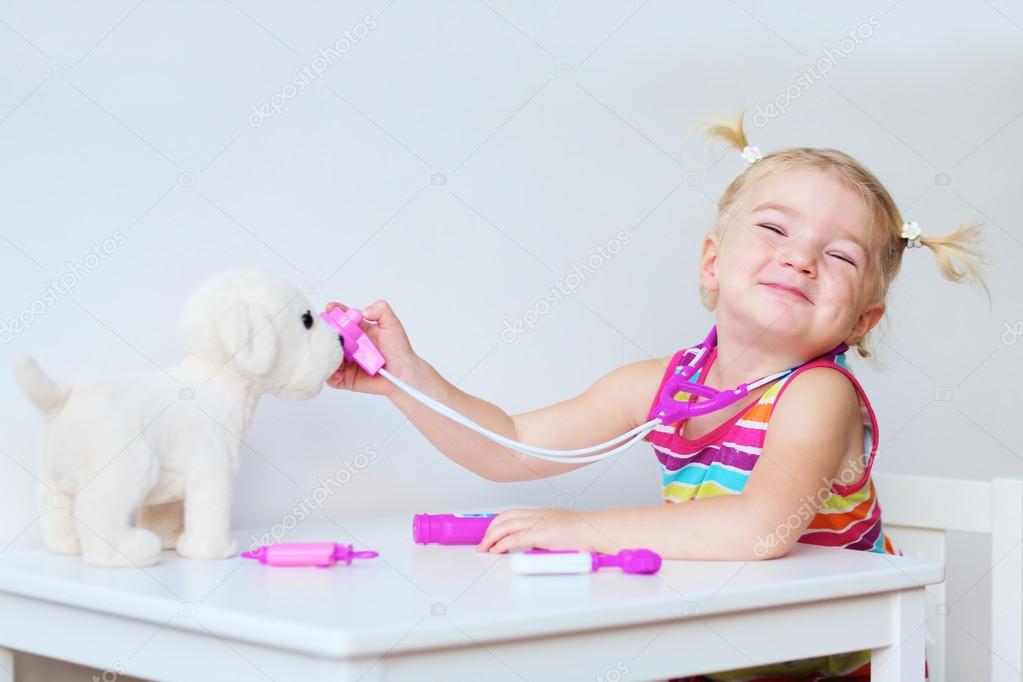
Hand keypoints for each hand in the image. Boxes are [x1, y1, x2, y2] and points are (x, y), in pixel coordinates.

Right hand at [324, 299, 418, 395]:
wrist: (404, 373)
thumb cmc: (399, 350)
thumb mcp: (392, 324)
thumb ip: (381, 310)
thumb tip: (363, 310)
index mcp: (358, 331)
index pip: (341, 318)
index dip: (334, 312)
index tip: (331, 308)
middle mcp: (350, 345)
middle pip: (330, 336)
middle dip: (326, 331)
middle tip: (330, 330)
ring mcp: (346, 362)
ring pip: (328, 355)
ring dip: (326, 352)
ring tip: (332, 349)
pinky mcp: (345, 378)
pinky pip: (331, 376)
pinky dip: (329, 373)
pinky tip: (334, 367)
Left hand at [476, 508, 601, 553]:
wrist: (594, 530)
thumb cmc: (583, 533)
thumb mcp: (559, 531)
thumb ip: (545, 536)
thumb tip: (535, 546)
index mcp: (541, 513)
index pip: (512, 513)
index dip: (498, 522)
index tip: (491, 531)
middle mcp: (536, 515)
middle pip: (504, 518)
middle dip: (490, 530)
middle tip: (483, 542)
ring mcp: (537, 523)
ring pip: (505, 527)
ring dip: (491, 538)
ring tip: (484, 548)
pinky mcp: (539, 534)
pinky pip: (514, 538)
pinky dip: (501, 544)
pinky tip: (495, 550)